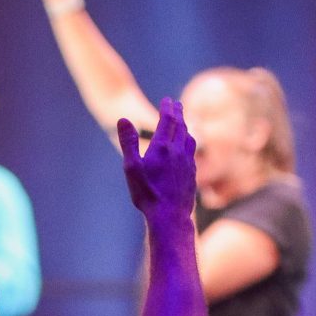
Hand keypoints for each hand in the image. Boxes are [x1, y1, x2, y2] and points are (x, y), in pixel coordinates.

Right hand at [118, 98, 195, 226]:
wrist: (170, 215)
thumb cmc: (147, 193)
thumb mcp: (131, 168)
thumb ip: (128, 142)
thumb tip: (123, 119)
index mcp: (162, 147)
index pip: (167, 120)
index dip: (167, 108)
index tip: (167, 99)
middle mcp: (178, 151)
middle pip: (180, 126)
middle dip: (178, 113)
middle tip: (177, 104)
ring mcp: (188, 163)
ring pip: (188, 139)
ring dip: (185, 127)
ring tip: (182, 124)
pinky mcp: (192, 174)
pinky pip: (191, 153)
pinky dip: (188, 143)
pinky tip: (186, 149)